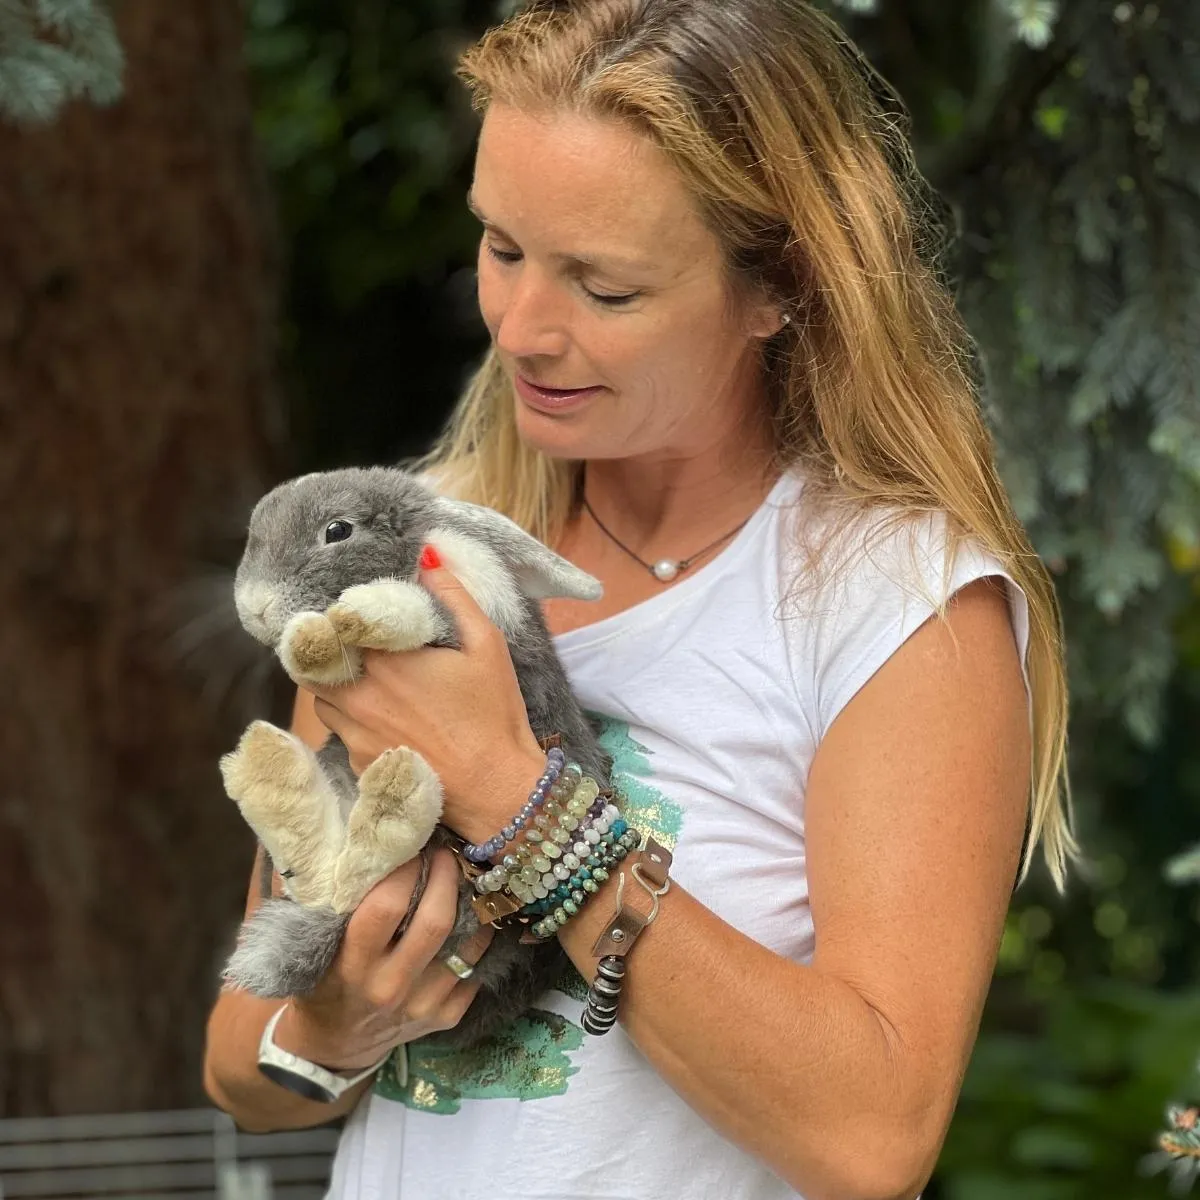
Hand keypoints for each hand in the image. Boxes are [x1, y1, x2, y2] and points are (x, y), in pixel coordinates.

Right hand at [274, 850, 492, 1070]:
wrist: (333, 1044)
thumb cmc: (323, 980)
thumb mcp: (316, 945)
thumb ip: (339, 902)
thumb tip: (363, 845)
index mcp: (352, 965)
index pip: (387, 906)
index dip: (406, 868)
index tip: (412, 846)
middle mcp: (390, 987)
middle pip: (435, 921)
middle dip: (446, 876)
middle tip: (445, 854)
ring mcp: (422, 1005)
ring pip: (467, 943)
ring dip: (471, 905)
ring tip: (463, 881)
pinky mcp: (445, 1017)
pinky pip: (476, 967)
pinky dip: (477, 939)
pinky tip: (469, 920)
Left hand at [309, 555, 546, 843]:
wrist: (495, 789)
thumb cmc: (494, 713)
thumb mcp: (487, 644)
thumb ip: (454, 595)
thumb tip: (428, 554)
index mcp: (385, 660)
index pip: (331, 626)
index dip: (336, 617)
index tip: (349, 613)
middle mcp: (358, 696)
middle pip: (312, 663)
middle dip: (325, 651)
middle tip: (347, 645)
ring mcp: (354, 733)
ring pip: (320, 698)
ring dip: (334, 685)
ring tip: (364, 681)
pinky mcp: (359, 763)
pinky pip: (339, 732)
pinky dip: (350, 720)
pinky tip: (382, 720)